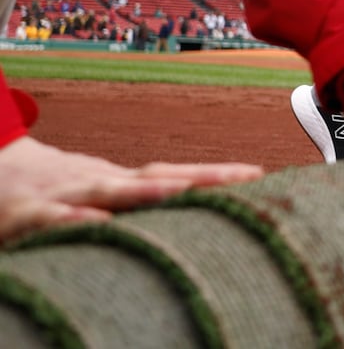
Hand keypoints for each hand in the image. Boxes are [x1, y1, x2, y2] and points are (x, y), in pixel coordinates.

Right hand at [0, 135, 262, 243]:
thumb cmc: (48, 189)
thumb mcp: (93, 193)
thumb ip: (133, 205)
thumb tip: (189, 213)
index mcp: (118, 181)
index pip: (176, 175)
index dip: (217, 175)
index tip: (261, 175)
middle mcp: (100, 181)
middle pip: (159, 177)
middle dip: (203, 179)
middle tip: (248, 180)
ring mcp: (65, 193)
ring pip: (112, 191)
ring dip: (149, 192)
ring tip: (187, 192)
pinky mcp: (26, 213)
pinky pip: (52, 219)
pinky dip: (75, 220)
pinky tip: (98, 225)